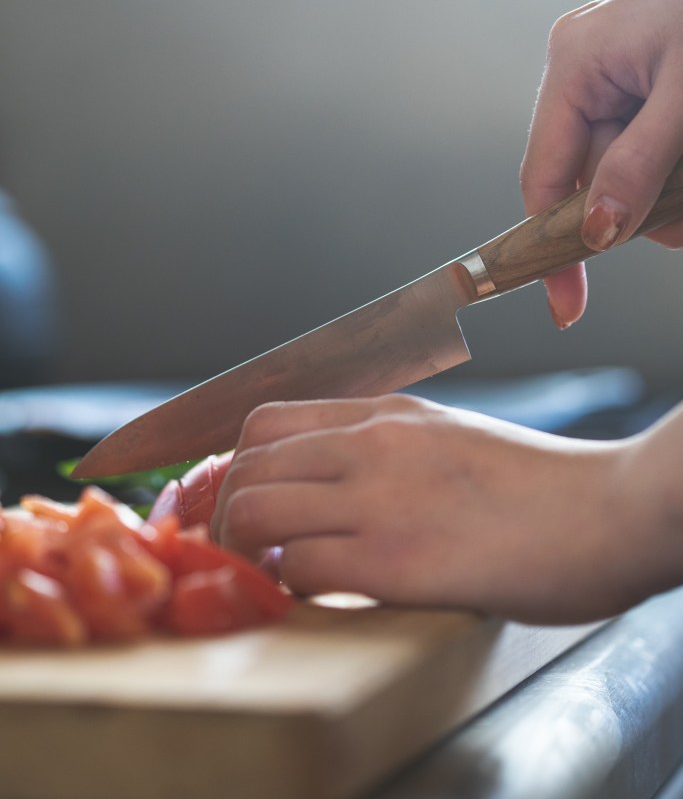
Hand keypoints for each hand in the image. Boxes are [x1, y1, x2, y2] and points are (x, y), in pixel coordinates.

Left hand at [210, 393, 667, 623]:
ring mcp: (380, 498)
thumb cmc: (540, 486)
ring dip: (244, 549)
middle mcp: (371, 445)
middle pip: (245, 464)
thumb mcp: (452, 437)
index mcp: (385, 415)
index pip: (265, 422)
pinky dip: (289, 589)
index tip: (231, 499)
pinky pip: (300, 569)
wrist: (610, 509)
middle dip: (220, 510)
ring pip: (254, 511)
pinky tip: (314, 598)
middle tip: (234, 547)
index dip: (231, 464)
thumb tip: (335, 482)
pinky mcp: (395, 561)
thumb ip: (390, 449)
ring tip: (269, 575)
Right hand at [521, 0, 682, 328]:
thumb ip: (640, 164)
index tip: (566, 303)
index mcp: (575, 62)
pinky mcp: (642, 86)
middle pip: (590, 180)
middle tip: (681, 204)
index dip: (555, 243)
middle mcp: (583, 70)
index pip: (546, 175)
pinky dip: (671, 170)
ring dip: (666, 190)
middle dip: (641, 207)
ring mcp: (612, 78)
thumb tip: (599, 232)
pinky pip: (643, 151)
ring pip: (623, 173)